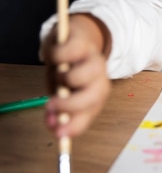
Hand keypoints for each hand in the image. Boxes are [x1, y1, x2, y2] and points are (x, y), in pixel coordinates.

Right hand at [41, 14, 110, 137]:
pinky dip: (57, 57)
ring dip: (63, 79)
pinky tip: (54, 57)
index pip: (89, 114)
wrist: (73, 39)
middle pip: (93, 96)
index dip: (75, 126)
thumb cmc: (67, 70)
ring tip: (57, 74)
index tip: (59, 133)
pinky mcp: (82, 43)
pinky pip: (69, 52)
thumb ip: (58, 110)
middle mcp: (99, 78)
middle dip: (70, 105)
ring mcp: (93, 60)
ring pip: (82, 76)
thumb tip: (52, 125)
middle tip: (51, 106)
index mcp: (96, 94)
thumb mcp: (62, 93)